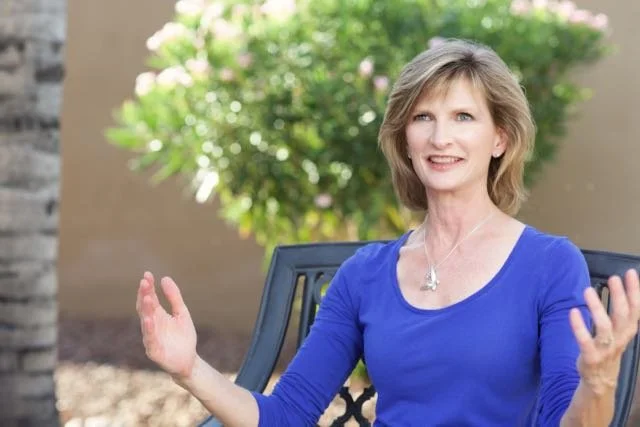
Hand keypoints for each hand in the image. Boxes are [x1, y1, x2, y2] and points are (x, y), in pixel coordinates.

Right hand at [136, 271, 197, 379]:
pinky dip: (149, 330)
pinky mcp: (154, 350)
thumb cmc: (183, 337)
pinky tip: (149, 320)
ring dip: (146, 310)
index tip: (147, 275)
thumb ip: (174, 297)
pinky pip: (150, 339)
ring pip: (146, 322)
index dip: (147, 287)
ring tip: (147, 297)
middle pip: (145, 308)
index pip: (149, 298)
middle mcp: (151, 325)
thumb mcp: (182, 313)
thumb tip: (164, 278)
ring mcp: (151, 337)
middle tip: (144, 282)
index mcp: (157, 315)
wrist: (189, 360)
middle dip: (144, 295)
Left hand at [569, 269, 639, 394]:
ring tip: (588, 290)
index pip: (635, 309)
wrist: (600, 380)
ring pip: (605, 327)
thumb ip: (620, 312)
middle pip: (623, 316)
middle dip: (620, 296)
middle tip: (613, 278)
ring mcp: (605, 349)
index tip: (631, 273)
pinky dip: (579, 326)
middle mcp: (620, 339)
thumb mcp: (620, 331)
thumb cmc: (608, 348)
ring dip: (597, 308)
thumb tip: (620, 286)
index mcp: (628, 331)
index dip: (635, 291)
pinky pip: (585, 341)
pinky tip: (573, 311)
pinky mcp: (590, 357)